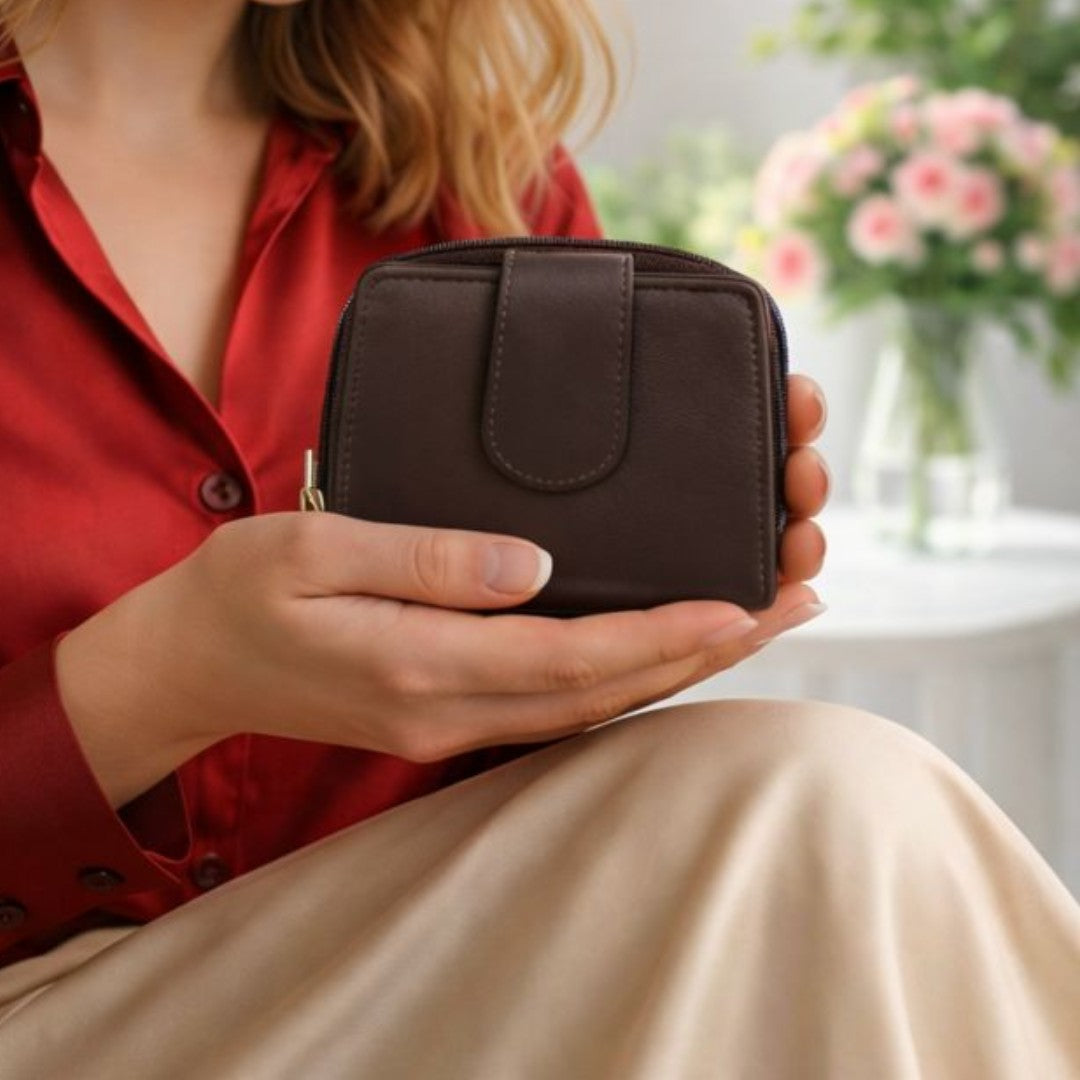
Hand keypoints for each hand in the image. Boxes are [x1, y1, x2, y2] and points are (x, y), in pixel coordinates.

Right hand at [56, 372, 829, 783]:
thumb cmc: (239, 592)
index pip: (574, 656)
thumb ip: (424, 556)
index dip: (666, 631)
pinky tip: (660, 648)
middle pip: (606, 691)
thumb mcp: (315, 548)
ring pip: (591, 705)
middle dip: (704, 651)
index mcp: (420, 663)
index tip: (743, 601)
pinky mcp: (445, 712)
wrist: (187, 661)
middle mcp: (449, 707)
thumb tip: (532, 564)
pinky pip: (557, 702)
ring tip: (752, 622)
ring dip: (676, 666)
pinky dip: (623, 676)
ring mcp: (449, 721)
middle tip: (789, 605)